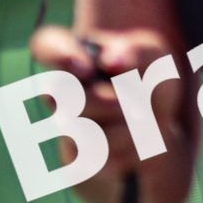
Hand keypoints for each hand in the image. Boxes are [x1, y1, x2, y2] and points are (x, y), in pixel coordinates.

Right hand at [27, 24, 188, 202]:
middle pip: (59, 93)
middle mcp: (62, 90)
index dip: (57, 54)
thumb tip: (111, 59)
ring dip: (126, 126)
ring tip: (145, 120)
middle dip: (106, 101)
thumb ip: (138, 50)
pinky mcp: (77, 157)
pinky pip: (98, 157)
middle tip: (138, 106)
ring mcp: (66, 126)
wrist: (157, 129)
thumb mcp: (156, 58)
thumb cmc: (149, 82)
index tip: (86, 68)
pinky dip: (129, 148)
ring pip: (84, 129)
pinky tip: (138, 140)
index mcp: (77, 56)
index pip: (45, 44)